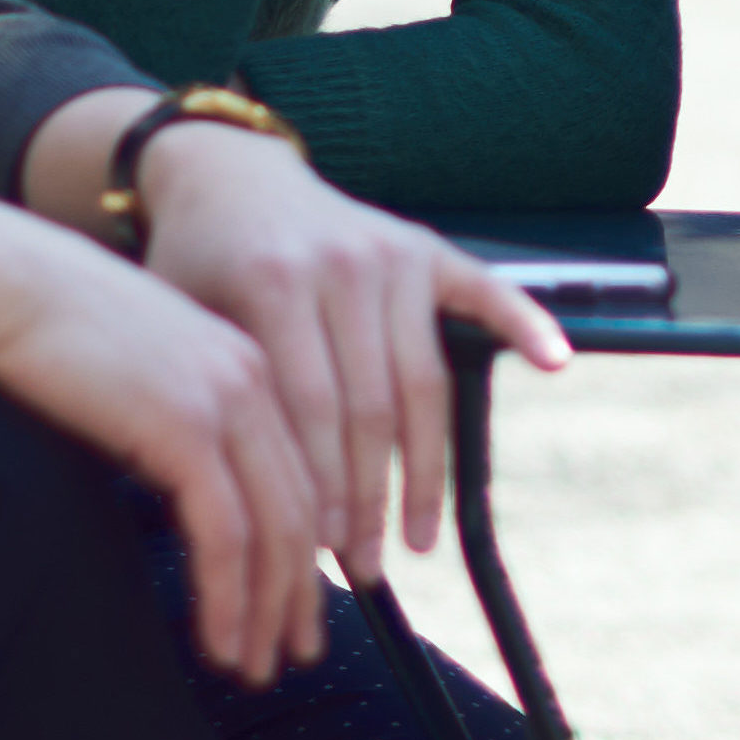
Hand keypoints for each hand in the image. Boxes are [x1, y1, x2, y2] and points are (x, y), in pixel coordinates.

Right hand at [0, 209, 348, 682]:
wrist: (0, 284)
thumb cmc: (48, 333)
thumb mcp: (138, 382)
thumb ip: (176, 430)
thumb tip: (188, 499)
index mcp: (250, 362)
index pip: (299, 474)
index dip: (304, 550)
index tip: (295, 606)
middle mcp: (254, 379)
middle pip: (301, 509)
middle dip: (298, 594)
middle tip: (292, 652)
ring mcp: (226, 402)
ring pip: (274, 531)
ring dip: (266, 612)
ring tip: (254, 666)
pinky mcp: (187, 429)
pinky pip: (226, 535)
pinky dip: (228, 599)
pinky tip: (219, 642)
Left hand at [131, 124, 570, 615]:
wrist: (222, 173)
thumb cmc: (193, 266)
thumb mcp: (185, 323)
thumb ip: (223, 396)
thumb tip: (247, 513)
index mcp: (274, 284)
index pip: (313, 411)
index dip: (323, 489)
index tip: (323, 554)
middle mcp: (342, 265)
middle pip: (371, 408)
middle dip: (370, 499)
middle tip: (366, 566)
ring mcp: (391, 253)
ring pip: (421, 381)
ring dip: (424, 471)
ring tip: (418, 536)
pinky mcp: (425, 247)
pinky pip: (484, 292)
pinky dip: (523, 323)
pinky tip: (554, 362)